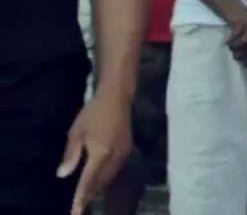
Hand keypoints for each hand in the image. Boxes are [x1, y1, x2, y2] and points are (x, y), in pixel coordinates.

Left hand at [58, 92, 131, 214]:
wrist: (117, 98)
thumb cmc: (93, 113)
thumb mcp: (76, 132)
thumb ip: (71, 154)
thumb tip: (63, 174)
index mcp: (101, 153)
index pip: (89, 181)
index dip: (81, 197)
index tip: (76, 211)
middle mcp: (115, 157)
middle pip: (101, 182)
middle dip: (90, 195)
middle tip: (79, 207)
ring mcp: (123, 154)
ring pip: (110, 178)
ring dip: (98, 188)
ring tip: (87, 197)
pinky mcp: (127, 150)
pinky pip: (115, 170)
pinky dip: (106, 178)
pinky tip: (99, 180)